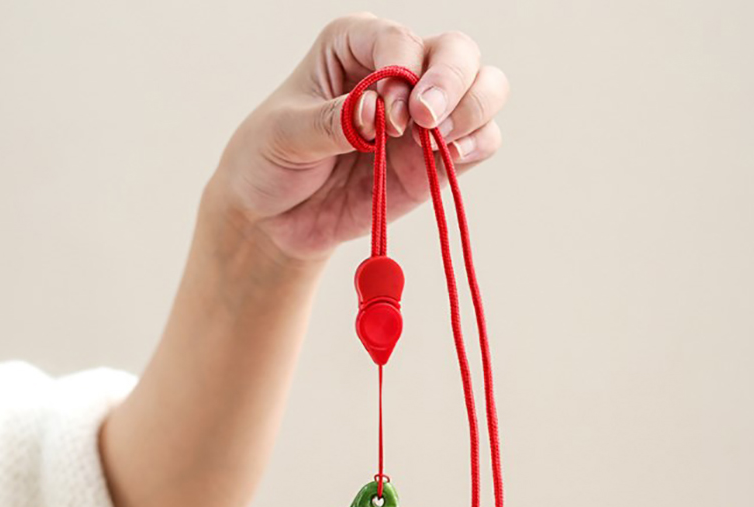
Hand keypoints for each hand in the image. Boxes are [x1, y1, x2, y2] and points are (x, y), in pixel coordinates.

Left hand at [212, 12, 508, 261]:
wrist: (275, 219)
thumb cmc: (270, 160)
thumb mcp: (284, 135)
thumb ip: (331, 122)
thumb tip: (376, 114)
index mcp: (354, 46)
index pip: (398, 39)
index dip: (402, 72)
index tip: (387, 116)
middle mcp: (398, 73)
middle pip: (456, 53)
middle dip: (451, 82)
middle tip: (424, 120)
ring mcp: (423, 118)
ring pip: (483, 89)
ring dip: (473, 110)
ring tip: (442, 144)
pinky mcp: (436, 161)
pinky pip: (481, 141)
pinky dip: (477, 145)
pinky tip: (451, 158)